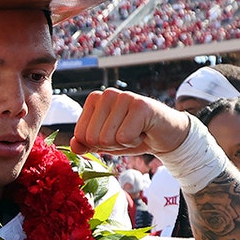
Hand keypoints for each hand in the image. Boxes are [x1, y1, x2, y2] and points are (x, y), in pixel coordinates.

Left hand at [70, 89, 190, 156]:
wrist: (165, 135)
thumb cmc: (133, 136)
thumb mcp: (105, 143)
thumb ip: (85, 144)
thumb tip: (73, 145)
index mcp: (94, 100)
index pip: (80, 135)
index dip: (97, 144)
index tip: (114, 135)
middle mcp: (106, 94)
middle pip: (92, 138)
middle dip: (111, 145)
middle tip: (127, 134)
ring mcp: (123, 96)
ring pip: (107, 139)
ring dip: (124, 143)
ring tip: (136, 131)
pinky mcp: (140, 105)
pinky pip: (124, 137)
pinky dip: (135, 142)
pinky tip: (144, 130)